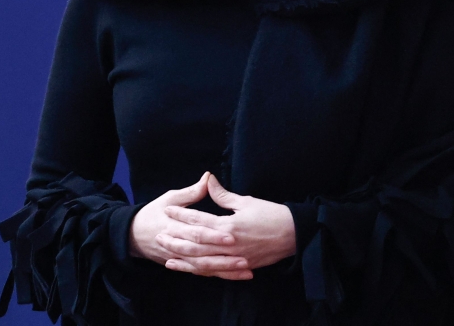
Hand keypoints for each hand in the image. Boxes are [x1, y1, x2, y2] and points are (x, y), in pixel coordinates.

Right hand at [129, 172, 251, 279]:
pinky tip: (237, 275)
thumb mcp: (169, 198)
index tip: (232, 234)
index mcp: (173, 225)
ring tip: (245, 267)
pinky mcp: (184, 265)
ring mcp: (180, 258)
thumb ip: (191, 192)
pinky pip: (202, 272)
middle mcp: (177, 244)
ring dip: (224, 268)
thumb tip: (208, 177)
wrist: (133, 234)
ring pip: (203, 266)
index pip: (196, 231)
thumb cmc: (154, 212)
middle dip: (222, 256)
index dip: (213, 234)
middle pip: (201, 253)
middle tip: (244, 256)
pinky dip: (219, 275)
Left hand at [159, 173, 295, 278]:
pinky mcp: (241, 267)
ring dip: (184, 260)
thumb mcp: (246, 201)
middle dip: (176, 241)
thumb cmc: (271, 214)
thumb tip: (208, 180)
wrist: (295, 234)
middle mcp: (229, 244)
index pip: (198, 220)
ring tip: (167, 258)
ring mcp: (235, 258)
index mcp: (229, 225)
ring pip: (204, 262)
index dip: (181, 215)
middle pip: (196, 244)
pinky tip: (191, 270)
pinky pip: (218, 272)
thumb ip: (223, 195)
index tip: (167, 211)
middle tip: (158, 237)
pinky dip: (203, 272)